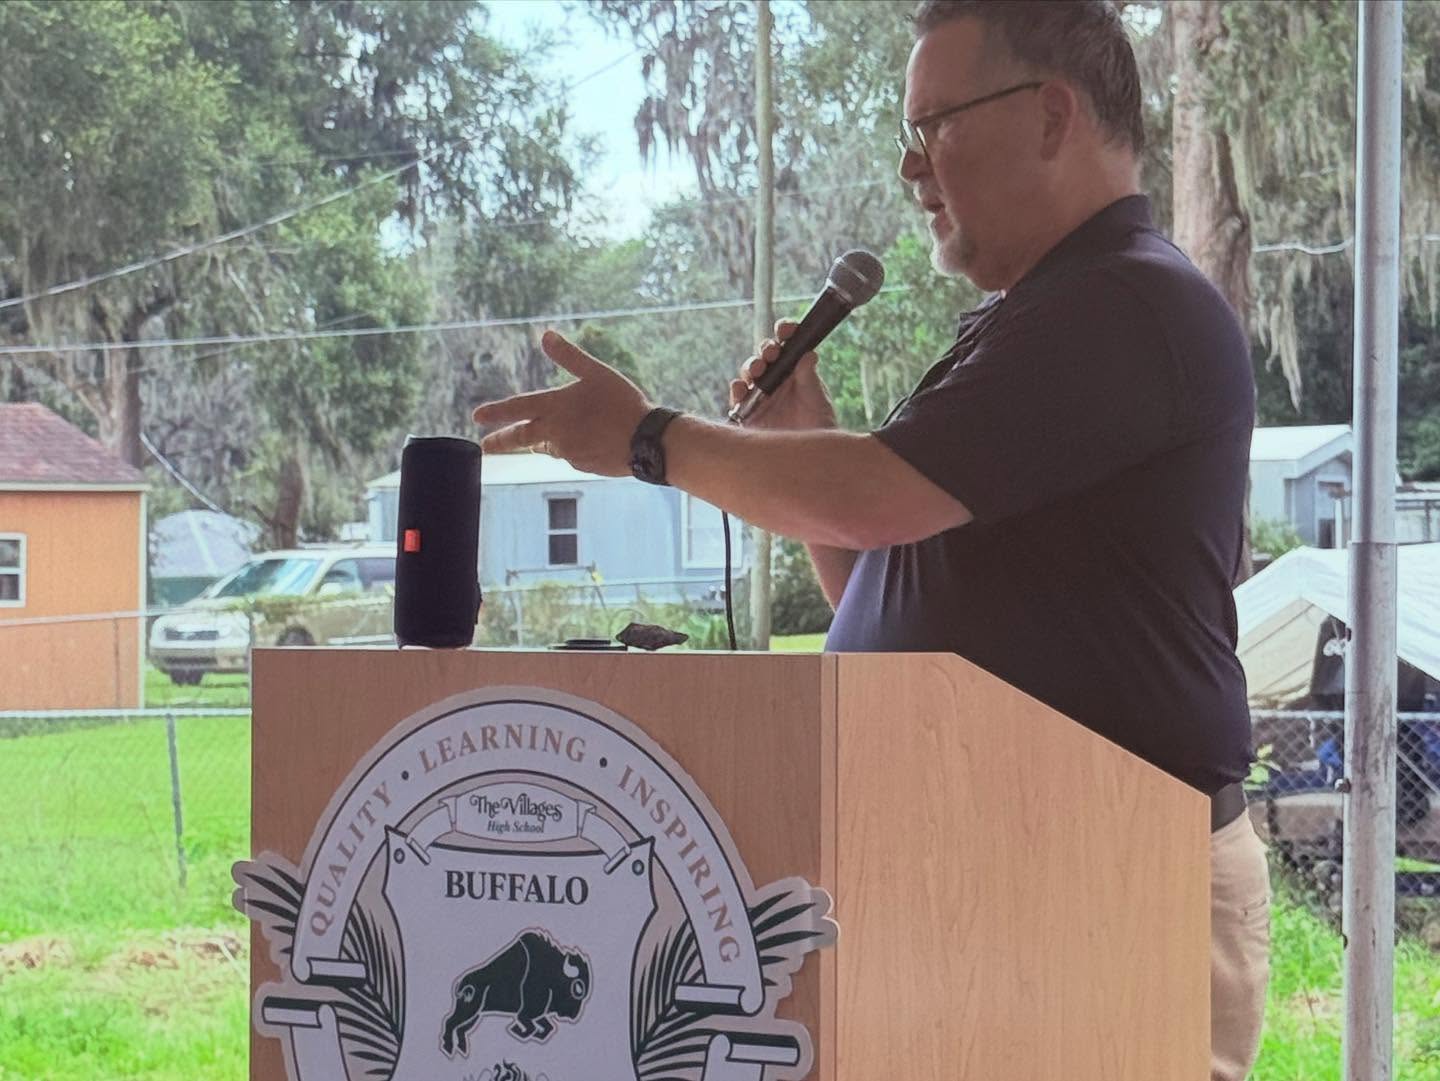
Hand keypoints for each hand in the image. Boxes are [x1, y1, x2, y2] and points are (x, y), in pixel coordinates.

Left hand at [471, 329, 651, 475]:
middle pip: (521, 438)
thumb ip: (569, 356)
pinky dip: (571, 448)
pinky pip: (570, 456)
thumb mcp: (597, 372)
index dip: (496, 412)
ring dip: (543, 442)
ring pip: (548, 447)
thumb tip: (546, 335)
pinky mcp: (582, 466)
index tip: (477, 417)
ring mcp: (568, 452)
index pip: (517, 409)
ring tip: (545, 440)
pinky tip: (588, 441)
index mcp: (556, 407)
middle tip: (486, 446)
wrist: (647, 441)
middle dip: (502, 441)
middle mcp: (556, 432)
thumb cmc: (623, 402)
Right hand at [731, 319, 836, 430]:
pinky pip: (738, 397)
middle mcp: (775, 379)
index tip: (786, 328)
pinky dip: (738, 390)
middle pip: (764, 355)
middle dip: (766, 349)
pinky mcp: (747, 413)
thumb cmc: (817, 427)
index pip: (787, 344)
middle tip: (772, 353)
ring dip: (751, 366)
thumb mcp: (818, 401)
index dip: (784, 331)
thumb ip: (810, 379)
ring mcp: (760, 395)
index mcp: (794, 370)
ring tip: (758, 371)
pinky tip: (743, 389)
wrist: (808, 458)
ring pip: (749, 372)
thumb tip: (809, 355)